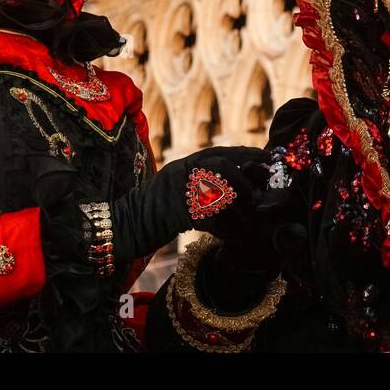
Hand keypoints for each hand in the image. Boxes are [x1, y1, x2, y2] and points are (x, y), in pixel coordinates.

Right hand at [109, 144, 265, 261]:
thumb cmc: (152, 213)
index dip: (245, 155)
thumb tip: (238, 188)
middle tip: (258, 188)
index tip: (266, 159)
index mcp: (182, 165)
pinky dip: (228, 228)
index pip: (218, 153)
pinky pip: (211, 217)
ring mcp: (177, 191)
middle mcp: (180, 173)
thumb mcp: (176, 189)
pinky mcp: (178, 213)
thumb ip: (201, 184)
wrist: (123, 227)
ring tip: (248, 211)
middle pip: (220, 163)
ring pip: (218, 186)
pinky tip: (237, 236)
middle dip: (245, 174)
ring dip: (238, 198)